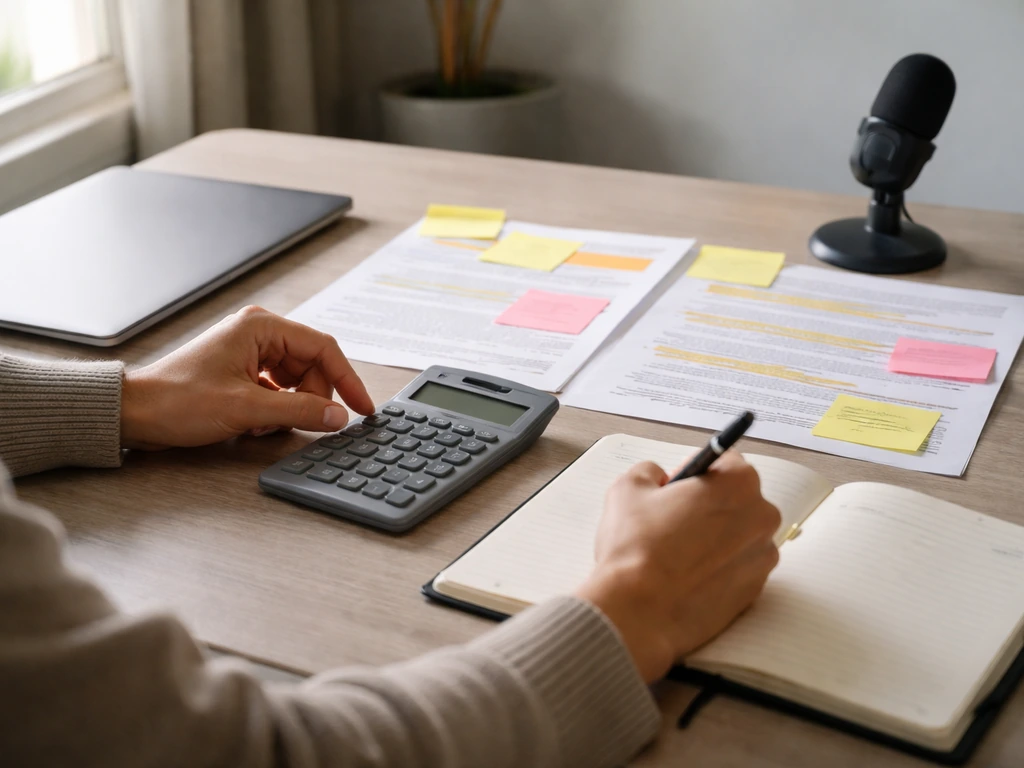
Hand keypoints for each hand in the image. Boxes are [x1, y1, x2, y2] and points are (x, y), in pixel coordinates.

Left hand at [120, 306, 374, 449]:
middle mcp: (258, 333)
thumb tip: (338, 416)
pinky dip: (277, 410)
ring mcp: (250, 352)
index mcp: (261, 327)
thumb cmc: (178, 401)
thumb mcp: (246, 409)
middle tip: (306, 423)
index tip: (362, 408)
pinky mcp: (243, 371)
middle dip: (313, 398)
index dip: (348, 380)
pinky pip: (279, 390)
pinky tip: (258, 424)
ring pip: (297, 381)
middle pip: (313, 366)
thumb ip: (299, 411)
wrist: (136, 413)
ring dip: (292, 407)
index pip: (324, 348)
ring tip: (267, 424)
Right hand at [574, 451, 780, 683]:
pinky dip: (717, 568)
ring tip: (675, 554)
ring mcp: (762, 558)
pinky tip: (685, 577)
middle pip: (736, 499)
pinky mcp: (755, 592)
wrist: (639, 613)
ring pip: (738, 535)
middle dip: (708, 505)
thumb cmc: (635, 549)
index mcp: (738, 483)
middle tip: (672, 522)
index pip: (726, 461)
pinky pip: (737, 568)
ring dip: (714, 538)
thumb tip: (657, 478)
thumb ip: (649, 472)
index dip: (696, 472)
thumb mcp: (628, 488)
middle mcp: (761, 517)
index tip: (677, 488)